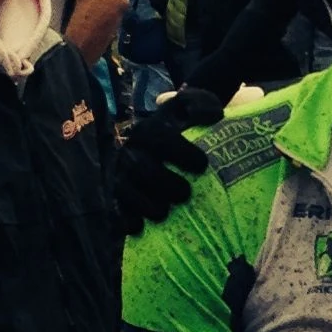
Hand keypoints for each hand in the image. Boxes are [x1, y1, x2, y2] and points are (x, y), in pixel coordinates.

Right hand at [113, 88, 223, 232]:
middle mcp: (132, 150)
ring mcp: (122, 173)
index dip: (180, 151)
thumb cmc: (188, 129)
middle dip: (164, 182)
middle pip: (142, 166)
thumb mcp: (195, 110)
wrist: (167, 145)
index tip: (202, 165)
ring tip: (164, 212)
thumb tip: (214, 115)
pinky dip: (127, 220)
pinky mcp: (118, 196)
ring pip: (126, 189)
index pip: (161, 137)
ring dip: (145, 203)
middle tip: (186, 194)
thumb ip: (203, 104)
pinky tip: (140, 227)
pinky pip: (116, 210)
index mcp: (150, 130)